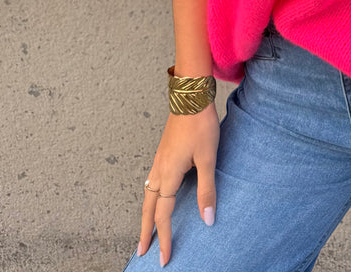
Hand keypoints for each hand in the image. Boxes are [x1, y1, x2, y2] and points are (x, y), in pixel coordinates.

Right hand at [138, 105, 219, 265]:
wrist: (191, 96)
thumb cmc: (200, 125)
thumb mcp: (208, 159)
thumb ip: (207, 190)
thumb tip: (207, 220)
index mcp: (168, 174)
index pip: (163, 214)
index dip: (164, 237)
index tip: (164, 257)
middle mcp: (159, 170)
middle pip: (148, 207)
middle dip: (145, 231)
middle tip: (142, 251)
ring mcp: (159, 160)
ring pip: (148, 194)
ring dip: (146, 214)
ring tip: (146, 230)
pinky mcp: (163, 153)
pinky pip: (151, 182)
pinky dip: (150, 197)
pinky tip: (156, 197)